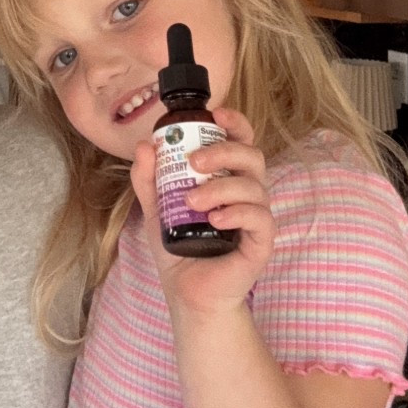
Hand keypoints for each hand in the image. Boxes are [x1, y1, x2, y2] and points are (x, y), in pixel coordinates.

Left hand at [131, 108, 274, 317]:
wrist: (188, 294)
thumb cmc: (178, 249)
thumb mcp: (156, 208)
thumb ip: (148, 179)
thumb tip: (145, 146)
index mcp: (227, 179)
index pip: (241, 142)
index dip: (235, 123)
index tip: (216, 114)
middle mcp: (247, 194)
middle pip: (252, 156)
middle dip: (224, 151)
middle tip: (194, 162)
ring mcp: (257, 217)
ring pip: (254, 186)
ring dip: (221, 187)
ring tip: (192, 202)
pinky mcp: (262, 242)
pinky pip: (260, 218)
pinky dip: (237, 212)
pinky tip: (215, 219)